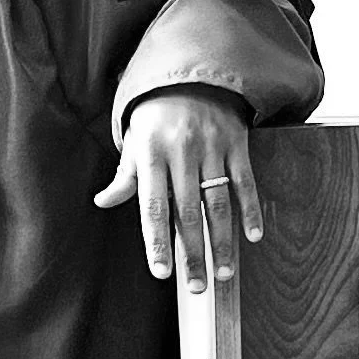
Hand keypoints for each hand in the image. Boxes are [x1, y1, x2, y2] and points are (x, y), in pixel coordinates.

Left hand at [93, 85, 261, 289]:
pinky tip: (253, 237)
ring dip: (222, 242)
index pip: (153, 207)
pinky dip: (251, 210)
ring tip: (224, 272)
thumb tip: (104, 202)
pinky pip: (245, 182)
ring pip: (218, 204)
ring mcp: (212, 148)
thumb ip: (125, 175)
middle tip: (197, 287)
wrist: (193, 71)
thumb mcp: (135, 139)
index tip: (162, 273)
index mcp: (151, 154)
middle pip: (187, 213)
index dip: (157, 242)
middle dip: (192, 254)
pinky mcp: (237, 143)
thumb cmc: (157, 112)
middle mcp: (181, 152)